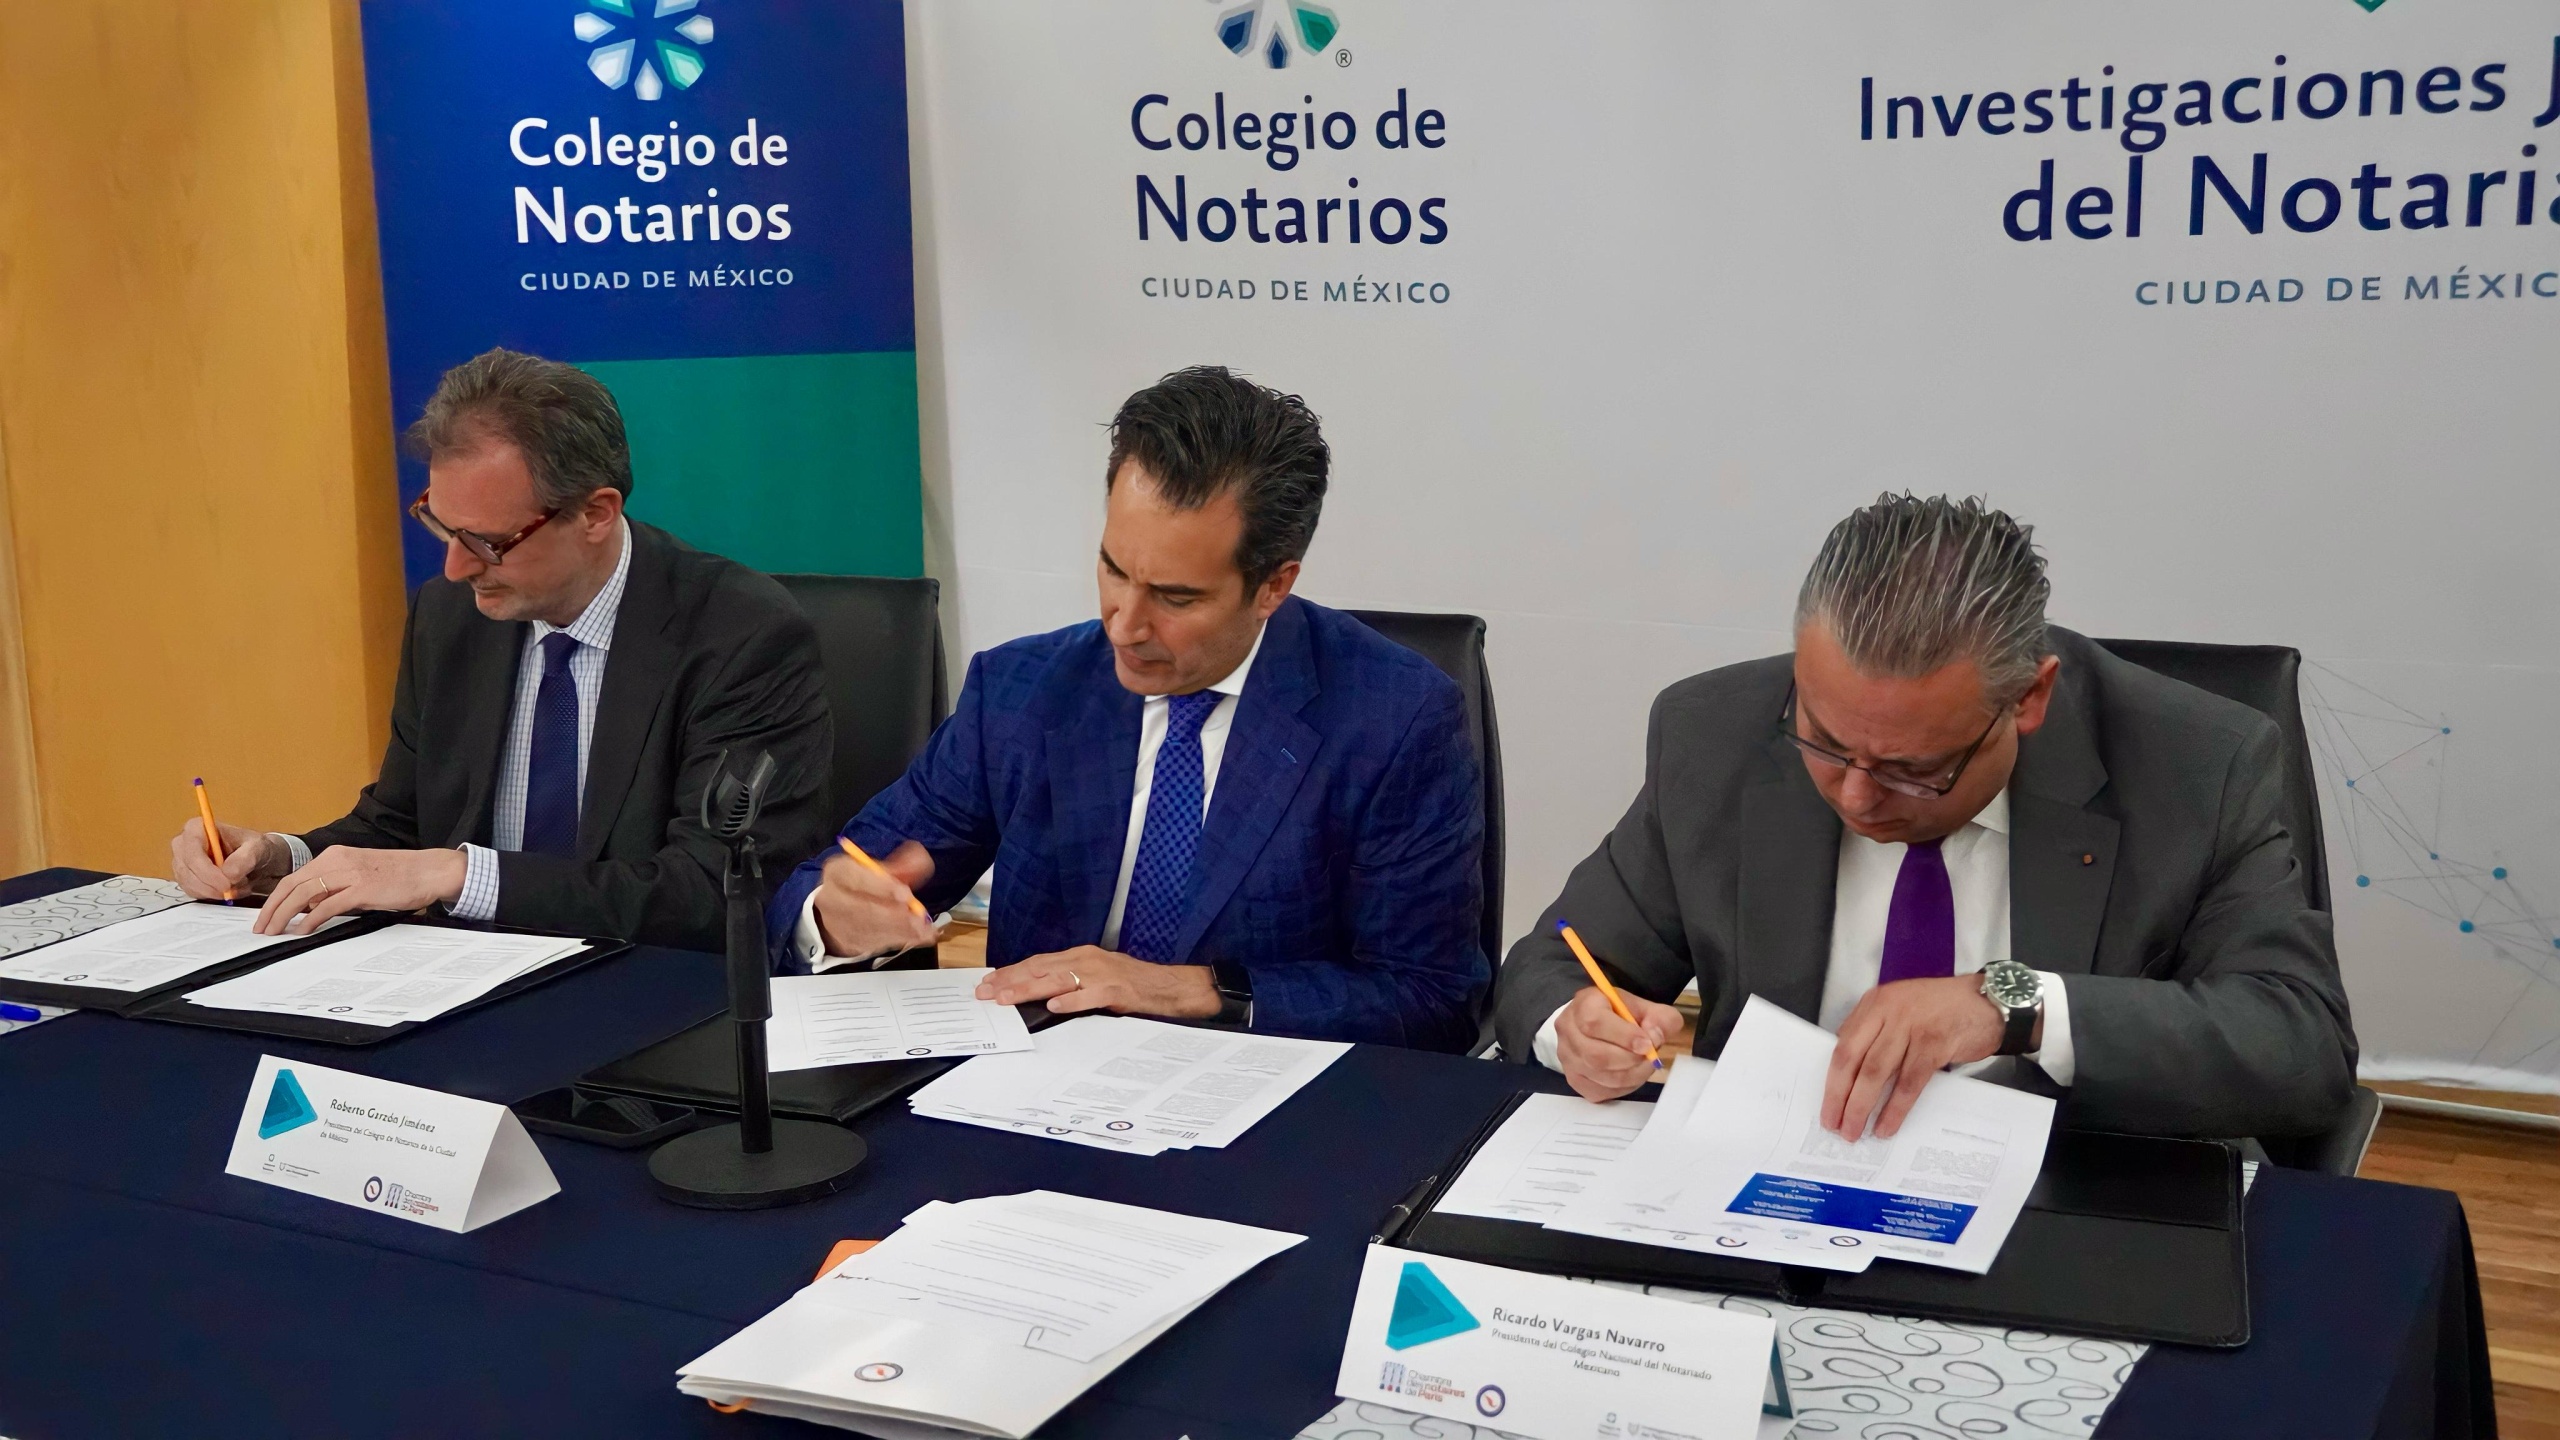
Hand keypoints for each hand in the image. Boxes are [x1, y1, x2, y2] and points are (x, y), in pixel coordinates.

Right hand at [171, 819, 291, 901]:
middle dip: (211, 885)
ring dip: (214, 891)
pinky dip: (212, 895)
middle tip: (234, 890)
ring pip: (189, 884)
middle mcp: (183, 844)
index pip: (192, 853)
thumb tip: (228, 874)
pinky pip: (192, 892)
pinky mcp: (184, 878)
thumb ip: (245, 858)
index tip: (226, 884)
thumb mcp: (257, 847)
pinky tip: (229, 890)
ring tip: (238, 885)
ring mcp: (181, 862)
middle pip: (187, 871)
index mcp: (196, 828)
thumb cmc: (252, 847)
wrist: (254, 859)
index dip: (207, 871)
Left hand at [253, 846, 466, 935]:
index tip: (265, 916)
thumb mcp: (359, 875)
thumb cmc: (399, 875)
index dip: (275, 898)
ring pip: (304, 894)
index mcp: (336, 855)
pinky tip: (302, 930)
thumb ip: (334, 887)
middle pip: (292, 884)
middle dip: (272, 908)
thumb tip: (310, 904)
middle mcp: (338, 860)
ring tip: (274, 931)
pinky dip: (310, 918)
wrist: (429, 870)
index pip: (295, 877)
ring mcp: (349, 873)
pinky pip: (327, 905)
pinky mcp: (362, 889)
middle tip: (261, 928)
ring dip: (284, 915)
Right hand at [811, 840, 937, 957]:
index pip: (856, 878)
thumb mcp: (878, 869)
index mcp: (838, 872)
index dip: (882, 887)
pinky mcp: (848, 943)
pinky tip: (917, 937)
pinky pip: (874, 943)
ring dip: (901, 930)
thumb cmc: (863, 886)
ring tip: (924, 930)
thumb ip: (902, 865)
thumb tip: (921, 861)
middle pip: (863, 908)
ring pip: (871, 929)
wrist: (838, 913)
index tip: (906, 894)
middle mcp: (832, 898)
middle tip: (918, 918)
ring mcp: (838, 924)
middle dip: (895, 914)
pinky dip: (898, 940)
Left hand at [976, 945, 1221, 1019]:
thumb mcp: (1097, 977)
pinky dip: (1071, 1000)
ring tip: (1006, 998)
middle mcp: (1086, 960)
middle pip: (1041, 968)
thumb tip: (1039, 993)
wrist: (1168, 986)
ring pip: (1058, 980)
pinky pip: (1090, 995)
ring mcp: (1101, 974)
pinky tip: (1054, 1006)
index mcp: (1080, 956)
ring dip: (1029, 989)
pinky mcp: (1116, 990)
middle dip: (1010, 980)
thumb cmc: (1132, 984)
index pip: (1038, 962)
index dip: (1012, 972)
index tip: (988, 981)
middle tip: (984, 992)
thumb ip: (1070, 981)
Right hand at [1553, 984, 1684, 1101]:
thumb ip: (1659, 1017)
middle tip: (1650, 1057)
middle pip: (1596, 1055)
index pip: (1595, 1022)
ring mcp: (1567, 1057)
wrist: (1600, 1024)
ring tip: (1644, 1065)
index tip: (1647, 1044)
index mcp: (1584, 1004)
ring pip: (1599, 1076)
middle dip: (1631, 1060)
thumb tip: (1655, 1036)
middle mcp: (1568, 1030)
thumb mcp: (1646, 1007)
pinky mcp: (1574, 1079)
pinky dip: (1622, 1087)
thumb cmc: (1620, 1015)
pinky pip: (1599, 1091)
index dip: (1624, 1036)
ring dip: (1631, 1075)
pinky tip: (1630, 1074)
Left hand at [1821, 974, 2021, 1138]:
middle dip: (1841, 1097)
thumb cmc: (1944, 1009)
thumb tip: (1851, 1072)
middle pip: (1853, 1060)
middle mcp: (1888, 1011)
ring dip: (1862, 1107)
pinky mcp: (1934, 1044)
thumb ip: (1876, 1033)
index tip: (1827, 1107)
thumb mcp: (1902, 1010)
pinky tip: (1887, 1125)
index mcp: (1875, 1004)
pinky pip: (1908, 1083)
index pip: (1842, 1046)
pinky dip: (1895, 1108)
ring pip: (1876, 1073)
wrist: (1990, 1002)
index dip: (1832, 1081)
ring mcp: (1910, 1026)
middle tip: (1835, 1125)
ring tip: (1856, 1131)